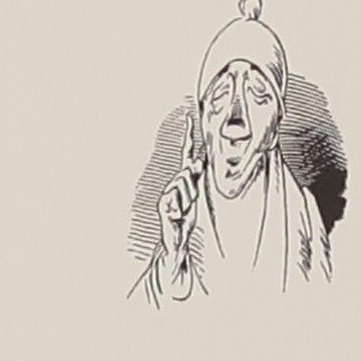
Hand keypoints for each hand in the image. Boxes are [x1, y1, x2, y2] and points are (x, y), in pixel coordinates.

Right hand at [157, 118, 203, 256]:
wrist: (175, 241)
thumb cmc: (185, 220)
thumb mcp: (195, 197)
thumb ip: (195, 179)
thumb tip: (197, 161)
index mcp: (183, 180)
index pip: (186, 154)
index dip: (187, 137)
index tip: (189, 118)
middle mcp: (174, 183)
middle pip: (187, 171)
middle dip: (192, 185)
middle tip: (190, 202)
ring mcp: (167, 193)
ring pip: (183, 182)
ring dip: (189, 199)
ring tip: (185, 211)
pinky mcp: (163, 204)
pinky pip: (175, 195)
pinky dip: (180, 206)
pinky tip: (178, 214)